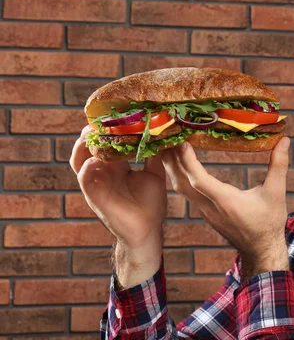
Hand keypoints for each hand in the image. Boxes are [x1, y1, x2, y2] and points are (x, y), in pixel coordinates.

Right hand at [70, 126, 167, 286]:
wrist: (148, 230)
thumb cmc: (151, 204)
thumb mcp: (154, 174)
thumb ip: (154, 154)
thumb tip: (162, 134)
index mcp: (117, 165)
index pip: (106, 141)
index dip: (108, 128)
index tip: (115, 114)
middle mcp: (104, 171)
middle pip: (89, 146)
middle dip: (92, 132)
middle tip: (101, 120)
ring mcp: (97, 182)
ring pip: (79, 158)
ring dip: (84, 145)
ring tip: (92, 134)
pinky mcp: (94, 195)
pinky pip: (84, 178)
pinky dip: (87, 167)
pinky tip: (96, 159)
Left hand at [162, 138, 290, 280]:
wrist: (261, 250)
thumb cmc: (269, 222)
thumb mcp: (276, 192)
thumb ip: (279, 165)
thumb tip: (285, 140)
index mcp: (226, 201)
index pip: (199, 180)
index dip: (188, 162)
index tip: (183, 143)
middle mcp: (210, 207)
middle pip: (182, 183)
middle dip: (172, 161)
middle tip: (168, 138)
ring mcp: (205, 211)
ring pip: (181, 189)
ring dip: (172, 169)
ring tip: (168, 147)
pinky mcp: (205, 213)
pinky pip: (186, 193)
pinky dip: (180, 177)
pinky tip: (179, 165)